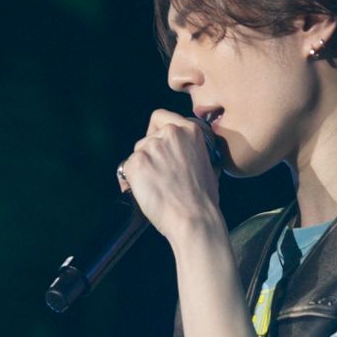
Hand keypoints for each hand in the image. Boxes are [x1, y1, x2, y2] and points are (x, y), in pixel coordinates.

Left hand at [117, 110, 219, 242]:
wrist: (193, 219)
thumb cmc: (203, 200)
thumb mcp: (209, 165)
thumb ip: (195, 151)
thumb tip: (189, 153)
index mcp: (190, 130)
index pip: (160, 117)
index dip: (156, 131)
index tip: (158, 145)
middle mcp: (169, 133)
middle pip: (147, 138)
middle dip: (150, 155)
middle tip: (159, 175)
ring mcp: (151, 147)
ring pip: (137, 153)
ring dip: (142, 168)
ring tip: (155, 187)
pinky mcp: (135, 163)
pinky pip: (126, 168)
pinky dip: (131, 181)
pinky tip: (144, 192)